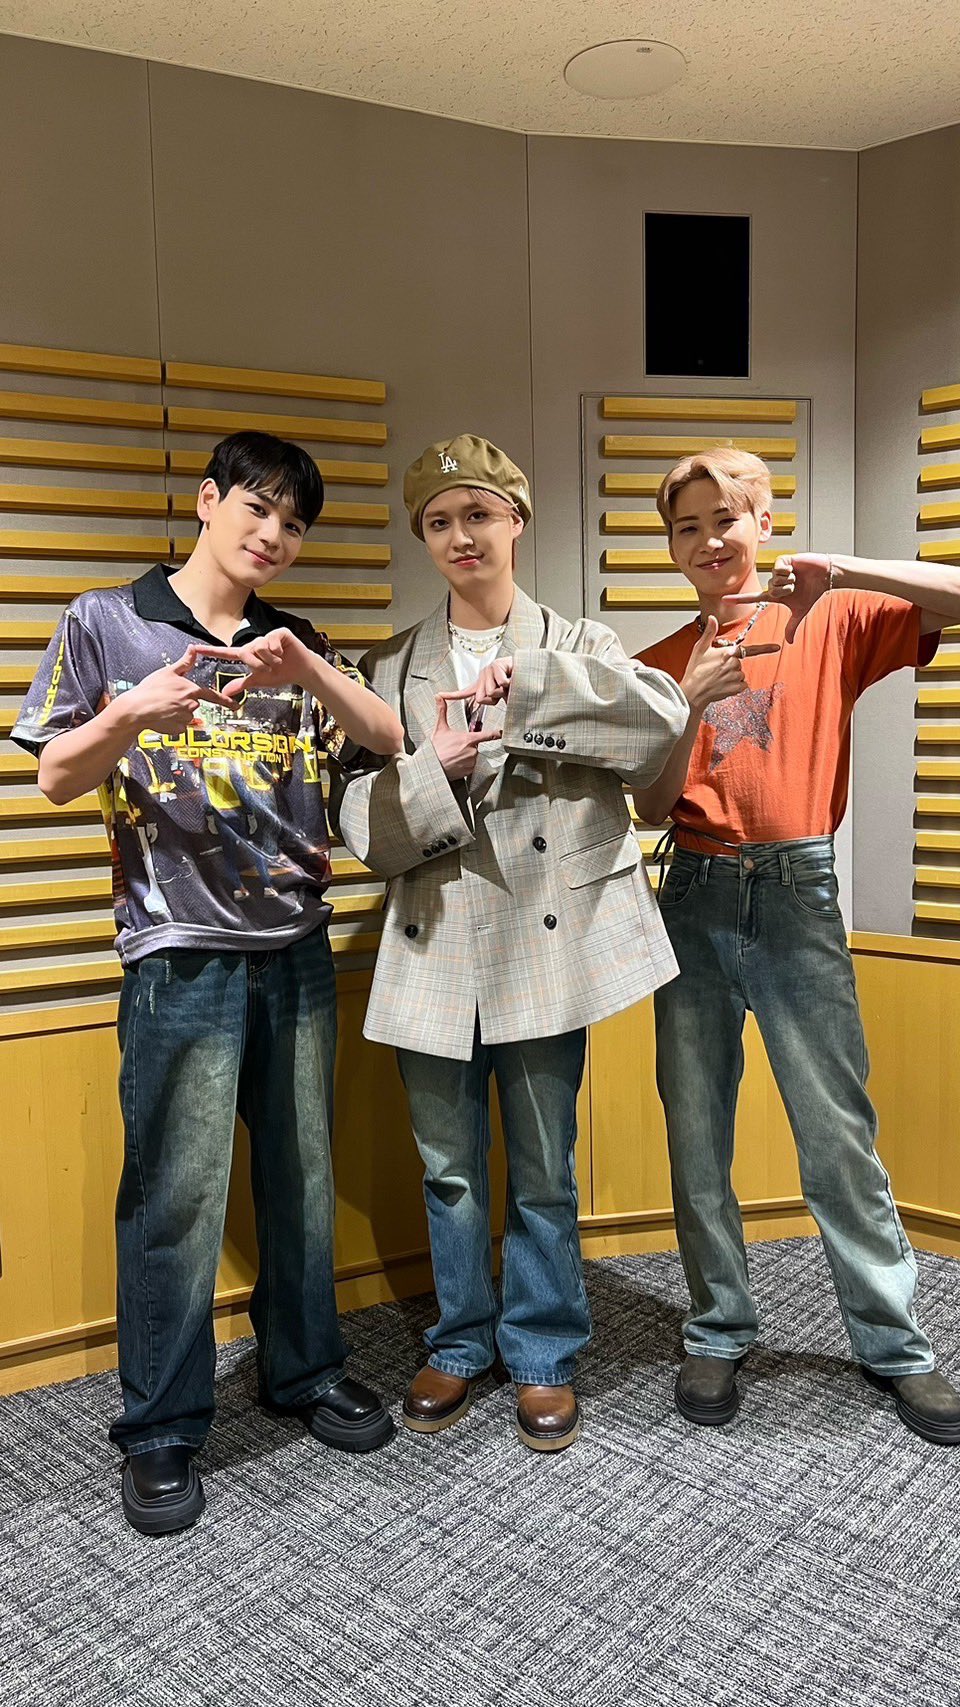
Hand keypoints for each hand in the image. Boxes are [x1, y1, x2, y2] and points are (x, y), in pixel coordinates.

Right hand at [125, 648, 233, 734]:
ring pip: (185, 716)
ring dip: (176, 713)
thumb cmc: (150, 690)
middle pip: (193, 704)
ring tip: (162, 707)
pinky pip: (178, 726)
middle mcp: (191, 705)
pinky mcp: (178, 729)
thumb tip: (193, 649)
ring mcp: (185, 718)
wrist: (136, 709)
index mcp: (191, 690)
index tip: (236, 705)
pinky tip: (161, 717)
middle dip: (183, 703)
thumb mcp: (168, 672)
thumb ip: (184, 663)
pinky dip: (171, 723)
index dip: (226, 700)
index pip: (212, 695)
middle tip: (167, 699)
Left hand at [190, 628, 309, 698]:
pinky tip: (284, 652)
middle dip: (258, 665)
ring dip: (270, 659)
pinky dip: (278, 651)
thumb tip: (225, 693)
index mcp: (249, 654)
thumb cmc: (281, 674)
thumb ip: (242, 684)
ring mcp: (266, 637)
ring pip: (259, 648)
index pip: (226, 652)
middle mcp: (255, 644)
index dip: (210, 651)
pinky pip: (271, 642)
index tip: (195, 648)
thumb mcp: (260, 681)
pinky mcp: (278, 633)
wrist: (302, 671)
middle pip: (246, 652)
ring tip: (278, 660)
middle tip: (270, 668)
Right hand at [431, 695, 499, 780]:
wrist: (431, 766)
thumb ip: (442, 712)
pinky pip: (470, 767)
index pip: (488, 735)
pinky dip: (464, 766)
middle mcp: (472, 751)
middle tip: (455, 748)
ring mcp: (471, 762)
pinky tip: (455, 764)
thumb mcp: (439, 728)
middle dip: (467, 746)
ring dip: (466, 756)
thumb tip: (439, 697)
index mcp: (468, 739)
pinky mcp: (469, 771)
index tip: (502, 732)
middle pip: (475, 746)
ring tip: (454, 756)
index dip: (496, 733)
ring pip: (473, 757)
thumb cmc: (435, 748)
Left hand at [441, 657, 513, 713]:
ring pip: (491, 692)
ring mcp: (489, 670)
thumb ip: (492, 700)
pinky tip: (512, 678)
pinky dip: (509, 684)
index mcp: (482, 685)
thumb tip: (482, 700)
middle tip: (504, 692)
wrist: (528, 672)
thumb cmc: (516, 685)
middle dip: (494, 699)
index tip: (439, 695)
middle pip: (480, 698)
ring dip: (503, 692)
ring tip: (509, 684)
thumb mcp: (502, 696)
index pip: (465, 692)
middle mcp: (483, 676)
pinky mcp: (496, 665)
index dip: (452, 695)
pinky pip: (500, 684)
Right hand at [680, 616, 778, 712]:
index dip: (765, 648)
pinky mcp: (736, 688)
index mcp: (728, 653)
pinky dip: (734, 686)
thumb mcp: (700, 648)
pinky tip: (722, 686)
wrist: (692, 692)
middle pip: (739, 663)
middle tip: (715, 669)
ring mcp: (736, 677)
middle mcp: (734, 664)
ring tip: (717, 678)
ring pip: (740, 674)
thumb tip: (713, 617)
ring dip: (732, 676)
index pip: (749, 649)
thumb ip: (709, 632)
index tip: (777, 647)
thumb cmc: (695, 670)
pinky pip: (741, 685)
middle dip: (730, 665)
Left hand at [722, 554, 832, 642]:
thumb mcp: (800, 611)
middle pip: (770, 590)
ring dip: (788, 582)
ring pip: (774, 580)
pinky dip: (788, 571)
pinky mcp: (783, 560)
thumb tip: (789, 643)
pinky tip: (795, 568)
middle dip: (785, 591)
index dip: (738, 599)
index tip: (723, 600)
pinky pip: (779, 569)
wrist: (825, 577)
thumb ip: (792, 626)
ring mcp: (777, 570)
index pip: (753, 598)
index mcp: (774, 593)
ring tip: (797, 577)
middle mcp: (773, 581)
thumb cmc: (812, 592)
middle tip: (795, 587)